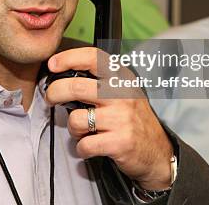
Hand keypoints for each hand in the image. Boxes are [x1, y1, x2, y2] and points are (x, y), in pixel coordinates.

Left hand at [45, 47, 173, 190]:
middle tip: (51, 99)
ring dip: (73, 128)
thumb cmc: (132, 119)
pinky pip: (84, 144)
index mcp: (122, 78)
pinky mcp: (119, 142)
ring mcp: (121, 118)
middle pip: (76, 87)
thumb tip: (62, 75)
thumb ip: (99, 81)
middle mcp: (122, 95)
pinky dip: (81, 149)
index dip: (68, 58)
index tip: (52, 64)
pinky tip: (90, 146)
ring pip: (76, 119)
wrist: (157, 151)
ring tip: (83, 130)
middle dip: (54, 93)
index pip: (93, 57)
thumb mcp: (122, 91)